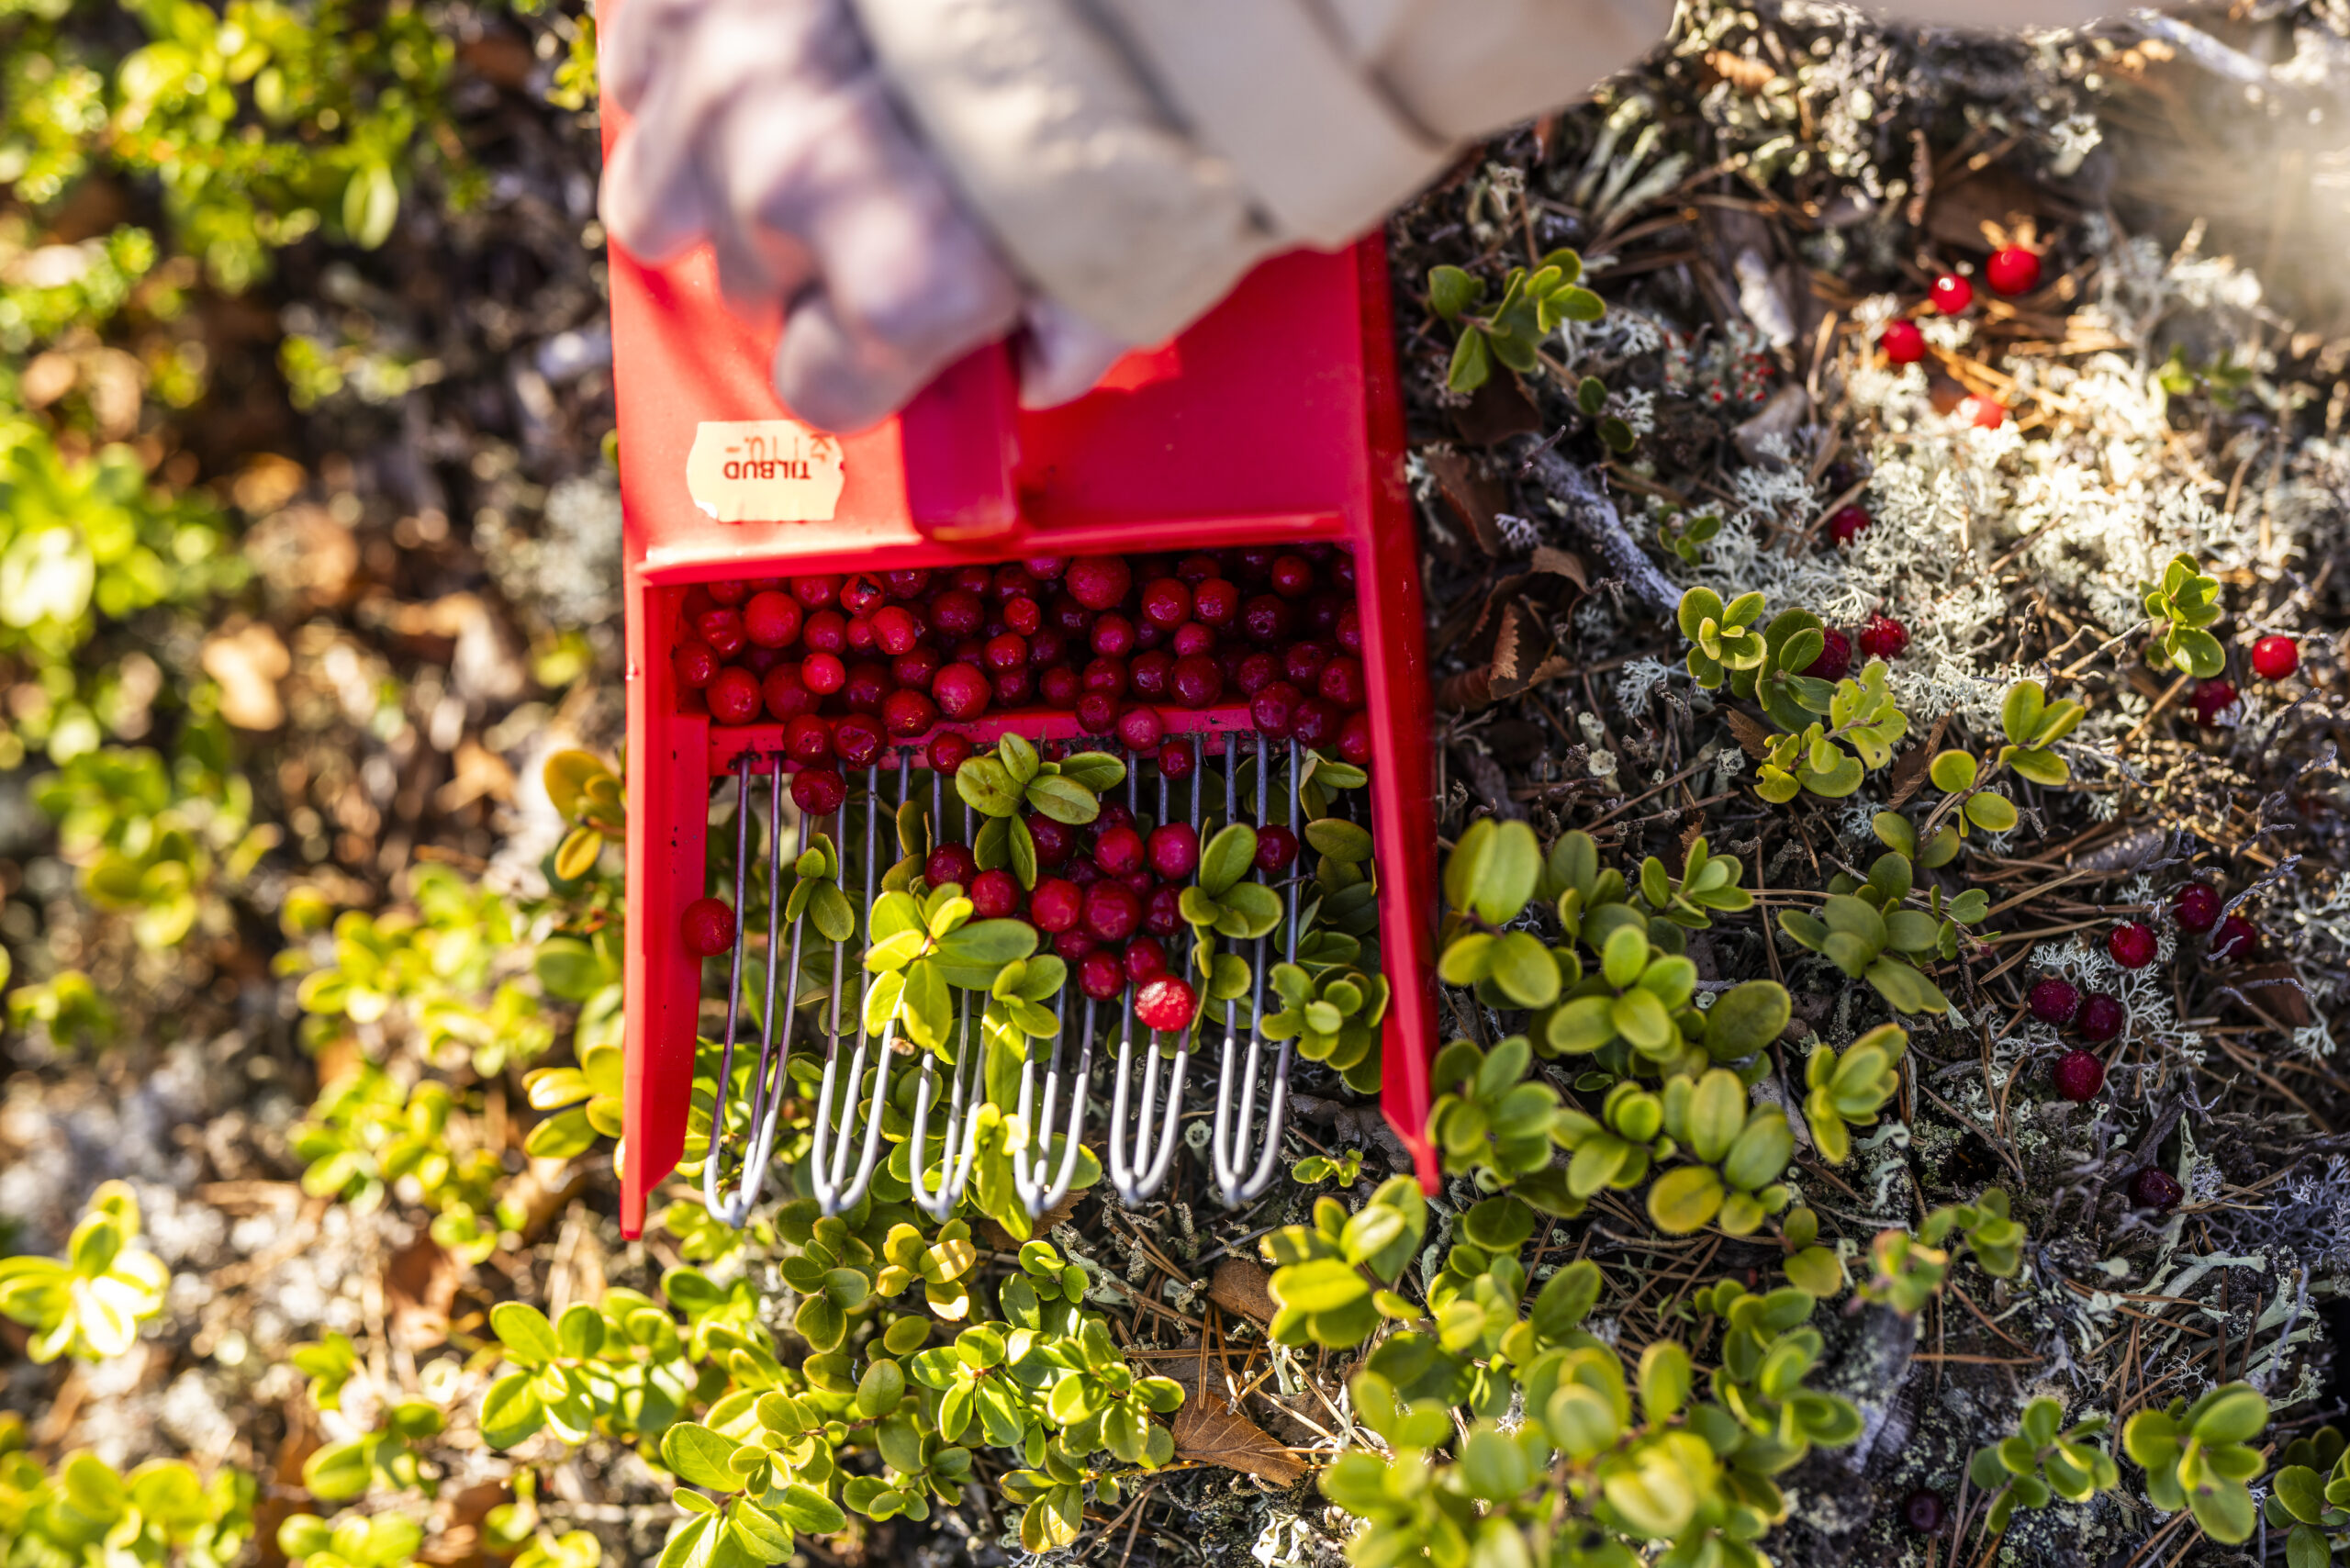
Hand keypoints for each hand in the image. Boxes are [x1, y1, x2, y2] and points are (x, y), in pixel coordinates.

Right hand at [603, 0, 1117, 428]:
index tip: (898, 321)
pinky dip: (689, 70)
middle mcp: (792, 189)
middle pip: (752, 290)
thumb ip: (1079, 320)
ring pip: (664, 199)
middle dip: (816, 257)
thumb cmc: (1118, 49)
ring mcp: (717, 79)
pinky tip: (772, 45)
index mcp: (906, 275)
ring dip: (733, 171)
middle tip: (893, 183)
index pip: (820, 389)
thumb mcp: (1145, 216)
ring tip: (821, 114)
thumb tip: (1030, 368)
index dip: (869, 358)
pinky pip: (637, 74)